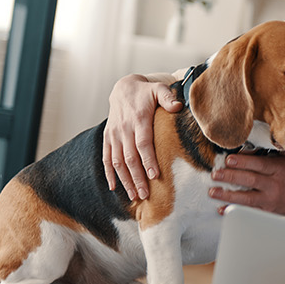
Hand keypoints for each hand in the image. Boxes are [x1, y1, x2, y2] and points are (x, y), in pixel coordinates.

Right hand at [103, 74, 186, 199]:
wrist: (123, 88)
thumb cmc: (146, 92)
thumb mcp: (158, 90)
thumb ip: (168, 97)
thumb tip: (178, 106)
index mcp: (138, 119)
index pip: (143, 143)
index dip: (148, 160)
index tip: (154, 175)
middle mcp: (124, 129)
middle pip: (129, 157)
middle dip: (137, 177)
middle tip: (145, 194)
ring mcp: (114, 134)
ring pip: (117, 161)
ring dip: (124, 180)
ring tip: (134, 196)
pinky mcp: (107, 138)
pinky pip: (106, 157)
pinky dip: (109, 173)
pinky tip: (114, 187)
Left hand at [210, 153, 284, 224]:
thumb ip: (274, 148)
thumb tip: (252, 138)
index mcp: (279, 169)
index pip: (260, 164)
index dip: (244, 162)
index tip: (229, 159)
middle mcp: (275, 185)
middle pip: (251, 180)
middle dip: (231, 176)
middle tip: (216, 173)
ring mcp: (269, 199)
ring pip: (248, 198)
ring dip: (228, 195)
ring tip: (213, 191)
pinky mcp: (265, 211)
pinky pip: (248, 211)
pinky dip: (234, 210)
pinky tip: (222, 209)